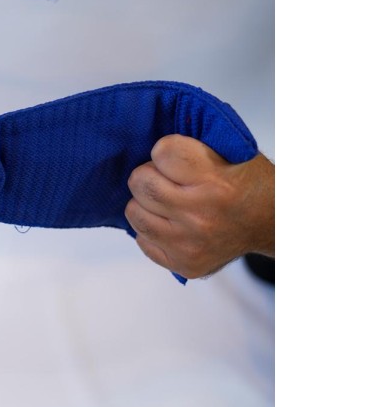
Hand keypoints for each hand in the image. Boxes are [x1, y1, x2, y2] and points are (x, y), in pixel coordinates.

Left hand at [124, 135, 273, 279]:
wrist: (272, 223)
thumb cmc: (248, 183)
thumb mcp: (231, 151)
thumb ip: (192, 145)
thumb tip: (149, 142)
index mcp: (215, 182)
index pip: (162, 152)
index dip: (164, 151)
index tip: (174, 157)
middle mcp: (202, 215)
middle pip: (141, 183)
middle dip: (148, 175)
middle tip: (165, 179)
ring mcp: (191, 244)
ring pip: (135, 213)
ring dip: (145, 203)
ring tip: (166, 201)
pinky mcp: (184, 264)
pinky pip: (143, 241)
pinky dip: (152, 229)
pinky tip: (172, 223)